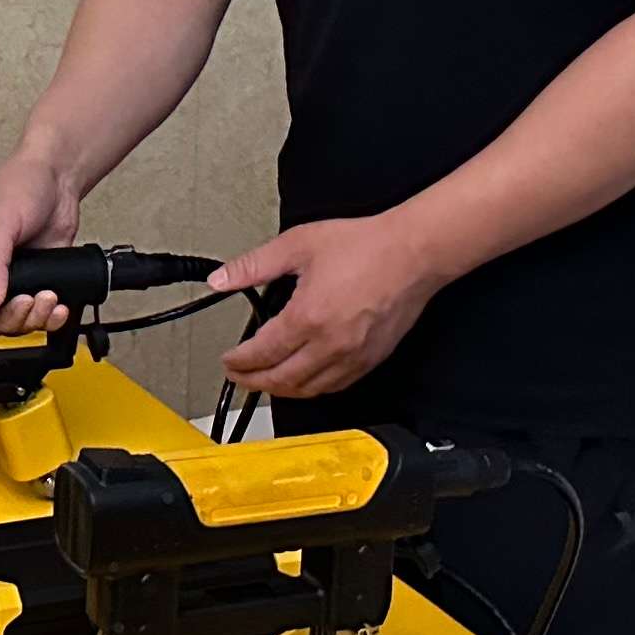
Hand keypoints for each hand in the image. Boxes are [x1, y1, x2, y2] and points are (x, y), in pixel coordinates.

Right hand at [0, 148, 88, 326]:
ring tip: (46, 298)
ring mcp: (4, 281)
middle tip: (25, 301)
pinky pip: (34, 315)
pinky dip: (47, 317)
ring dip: (30, 318)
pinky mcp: (30, 284)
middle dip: (7, 318)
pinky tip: (55, 307)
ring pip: (9, 321)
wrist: (58, 181)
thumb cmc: (18, 184)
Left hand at [215, 216, 447, 400]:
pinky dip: (312, 389)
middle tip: (238, 377)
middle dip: (253, 382)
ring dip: (281, 390)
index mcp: (307, 318)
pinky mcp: (371, 360)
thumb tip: (221, 279)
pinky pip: (335, 387)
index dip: (239, 361)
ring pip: (308, 390)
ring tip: (265, 381)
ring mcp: (353, 357)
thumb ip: (254, 265)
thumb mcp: (298, 245)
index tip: (228, 360)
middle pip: (281, 380)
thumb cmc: (366, 246)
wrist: (412, 252)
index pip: (262, 353)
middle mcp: (330, 345)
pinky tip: (304, 380)